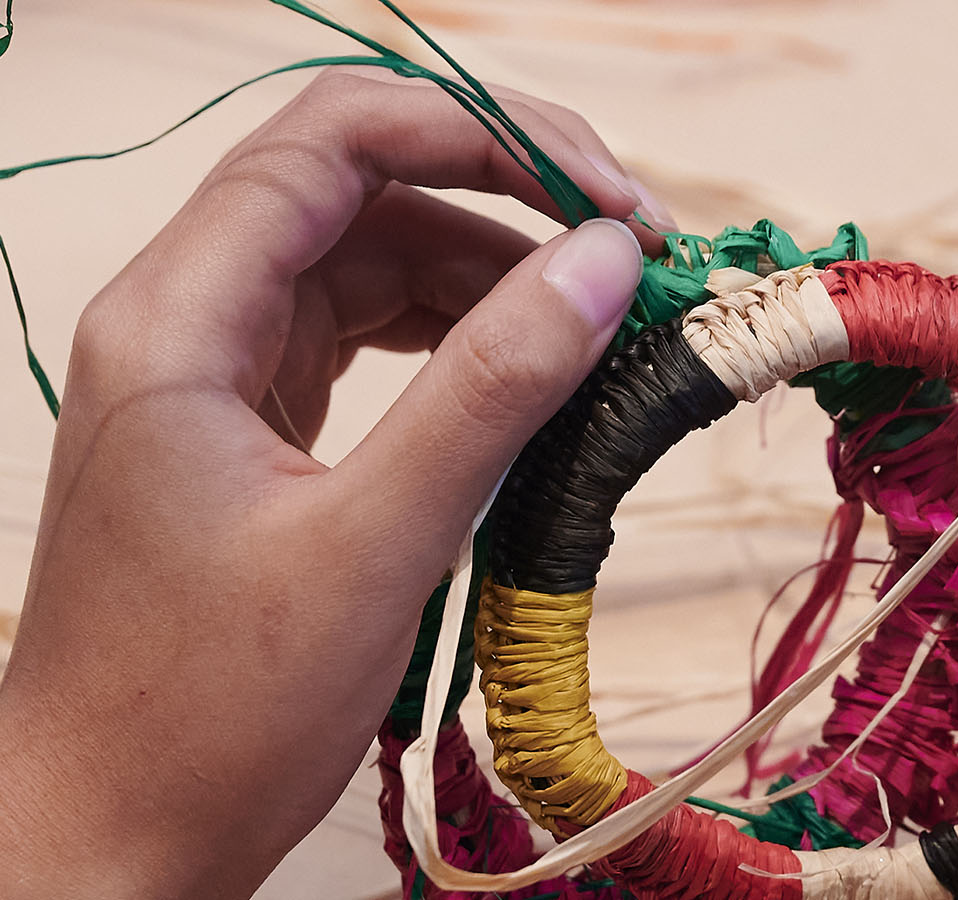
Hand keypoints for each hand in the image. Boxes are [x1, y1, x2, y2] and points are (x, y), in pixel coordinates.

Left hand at [0, 70, 664, 897]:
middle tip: (628, 247)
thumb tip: (599, 264)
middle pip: (356, 181)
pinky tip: (525, 365)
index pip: (335, 141)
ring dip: (488, 267)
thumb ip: (491, 390)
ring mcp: (219, 372)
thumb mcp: (373, 543)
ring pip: (369, 257)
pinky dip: (454, 335)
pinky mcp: (253, 427)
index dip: (482, 133)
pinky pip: (365, 334)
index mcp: (179, 319)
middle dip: (501, 191)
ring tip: (597, 314)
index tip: (604, 195)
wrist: (111, 835)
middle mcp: (188, 319)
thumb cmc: (207, 715)